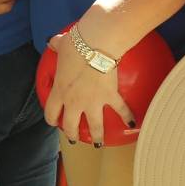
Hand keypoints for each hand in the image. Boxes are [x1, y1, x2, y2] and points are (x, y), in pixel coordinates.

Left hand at [40, 30, 127, 145]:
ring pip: (94, 126)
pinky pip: (120, 110)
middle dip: (72, 135)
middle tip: (74, 139)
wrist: (96, 45)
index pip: (51, 112)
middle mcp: (75, 102)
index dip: (52, 119)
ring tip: (98, 144)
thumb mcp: (61, 45)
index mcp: (60, 91)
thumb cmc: (76, 45)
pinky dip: (128, 117)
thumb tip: (53, 41)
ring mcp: (93, 102)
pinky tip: (133, 124)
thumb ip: (56, 46)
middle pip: (71, 125)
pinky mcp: (110, 97)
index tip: (54, 123)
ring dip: (97, 136)